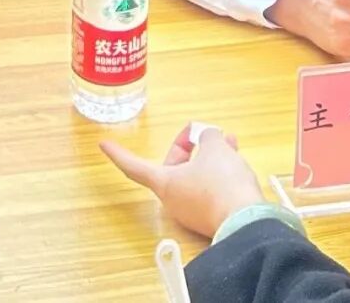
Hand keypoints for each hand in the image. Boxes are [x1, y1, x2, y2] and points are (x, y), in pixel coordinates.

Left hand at [101, 125, 264, 238]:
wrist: (246, 219)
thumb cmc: (221, 182)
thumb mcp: (214, 148)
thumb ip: (208, 137)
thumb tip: (209, 138)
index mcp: (165, 183)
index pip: (135, 167)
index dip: (119, 154)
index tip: (103, 144)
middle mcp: (174, 199)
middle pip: (174, 166)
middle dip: (188, 146)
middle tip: (203, 132)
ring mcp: (192, 211)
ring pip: (195, 175)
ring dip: (208, 157)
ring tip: (227, 141)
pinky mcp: (210, 216)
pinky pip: (208, 187)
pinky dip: (217, 171)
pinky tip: (234, 159)